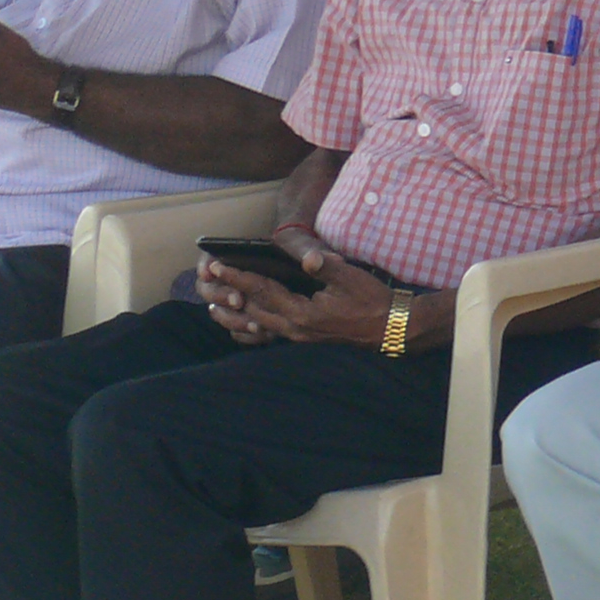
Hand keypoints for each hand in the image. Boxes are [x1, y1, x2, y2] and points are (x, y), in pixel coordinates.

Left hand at [198, 229, 400, 346]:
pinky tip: (247, 327)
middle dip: (228, 295)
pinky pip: (271, 337)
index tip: (216, 266)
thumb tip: (306, 258)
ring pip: (258, 326)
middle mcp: (296, 329)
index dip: (237, 277)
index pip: (261, 291)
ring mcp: (300, 338)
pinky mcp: (306, 341)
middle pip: (252, 310)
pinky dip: (254, 331)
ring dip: (235, 317)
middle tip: (207, 282)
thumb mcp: (351, 278)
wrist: (392, 329)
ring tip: (214, 311)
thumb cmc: (373, 301)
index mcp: (303, 312)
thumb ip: (325, 265)